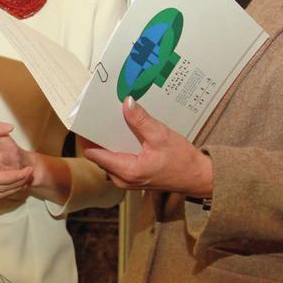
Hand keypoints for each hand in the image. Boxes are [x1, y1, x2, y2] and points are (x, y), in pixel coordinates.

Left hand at [80, 97, 212, 196]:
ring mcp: (126, 179)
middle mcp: (122, 179)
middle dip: (96, 136)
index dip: (87, 136)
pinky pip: (116, 160)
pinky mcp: (132, 176)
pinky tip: (120, 132)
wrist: (198, 177)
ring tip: (106, 120)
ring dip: (106, 141)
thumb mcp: (161, 135)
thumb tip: (126, 103)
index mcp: (127, 171)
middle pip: (98, 155)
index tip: (84, 120)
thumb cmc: (182, 160)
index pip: (94, 153)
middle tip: (95, 114)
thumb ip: (141, 120)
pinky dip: (116, 146)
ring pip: (106, 158)